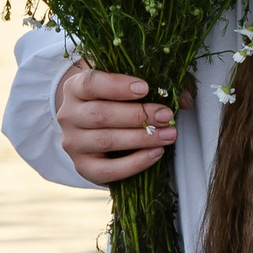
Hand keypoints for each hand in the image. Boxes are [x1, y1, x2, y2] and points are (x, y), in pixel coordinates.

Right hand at [55, 61, 192, 185]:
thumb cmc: (114, 99)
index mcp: (75, 86)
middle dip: (137, 115)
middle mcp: (68, 114)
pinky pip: (108, 170)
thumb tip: (185, 99)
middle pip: (99, 114)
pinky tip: (156, 154)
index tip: (145, 88)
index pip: (91, 83)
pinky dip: (134, 164)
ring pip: (106, 141)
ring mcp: (73, 142)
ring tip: (169, 135)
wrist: (91, 127)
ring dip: (141, 139)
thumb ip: (158, 84)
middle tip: (166, 115)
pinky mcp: (83, 166)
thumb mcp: (129, 83)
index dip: (117, 86)